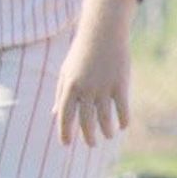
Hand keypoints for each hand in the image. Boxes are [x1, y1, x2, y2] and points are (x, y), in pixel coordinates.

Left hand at [53, 0, 135, 145]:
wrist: (101, 33)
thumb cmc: (81, 54)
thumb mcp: (66, 72)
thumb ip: (60, 94)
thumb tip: (54, 115)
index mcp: (69, 86)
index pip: (64, 115)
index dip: (64, 131)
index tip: (65, 144)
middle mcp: (85, 89)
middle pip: (85, 121)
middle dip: (88, 136)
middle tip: (91, 143)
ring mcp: (103, 87)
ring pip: (105, 119)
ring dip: (106, 131)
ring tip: (108, 135)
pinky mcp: (120, 84)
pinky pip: (122, 110)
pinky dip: (123, 121)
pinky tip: (122, 126)